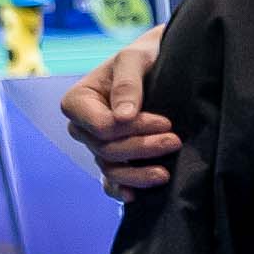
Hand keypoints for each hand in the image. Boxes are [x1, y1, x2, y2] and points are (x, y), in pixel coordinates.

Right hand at [61, 35, 177, 195]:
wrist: (160, 64)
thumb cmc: (143, 56)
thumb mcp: (134, 59)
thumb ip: (127, 84)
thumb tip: (123, 116)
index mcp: (78, 101)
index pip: (100, 127)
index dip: (130, 129)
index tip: (163, 120)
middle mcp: (84, 127)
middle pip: (106, 149)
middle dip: (141, 148)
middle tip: (175, 140)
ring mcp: (98, 145)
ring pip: (111, 169)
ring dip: (137, 174)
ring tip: (165, 174)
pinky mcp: (115, 158)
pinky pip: (109, 182)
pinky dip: (120, 190)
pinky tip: (135, 197)